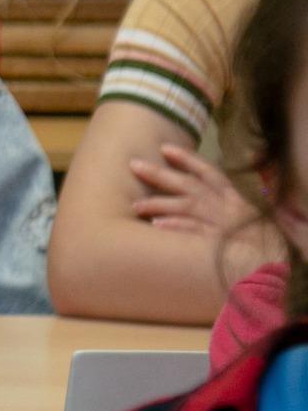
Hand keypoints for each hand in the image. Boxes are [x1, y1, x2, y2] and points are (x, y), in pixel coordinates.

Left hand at [129, 144, 260, 236]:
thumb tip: (228, 165)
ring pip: (188, 208)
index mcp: (233, 198)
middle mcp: (226, 207)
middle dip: (161, 174)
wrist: (275, 262)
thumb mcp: (248, 212)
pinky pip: (196, 233)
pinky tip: (157, 226)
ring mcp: (223, 225)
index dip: (187, 159)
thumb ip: (230, 195)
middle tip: (134, 165)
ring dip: (160, 204)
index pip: (208, 172)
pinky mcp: (220, 244)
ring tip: (136, 205)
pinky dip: (177, 227)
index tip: (164, 148)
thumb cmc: (258, 238)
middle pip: (190, 185)